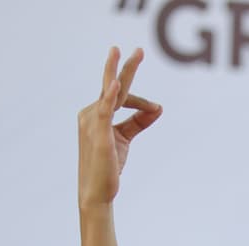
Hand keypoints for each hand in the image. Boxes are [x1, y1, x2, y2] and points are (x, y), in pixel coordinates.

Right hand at [77, 47, 162, 210]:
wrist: (97, 192)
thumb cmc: (108, 165)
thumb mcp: (125, 138)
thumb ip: (140, 121)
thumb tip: (158, 107)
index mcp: (95, 113)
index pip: (119, 97)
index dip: (141, 102)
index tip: (155, 109)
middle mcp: (90, 114)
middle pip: (111, 86)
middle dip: (125, 67)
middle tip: (139, 50)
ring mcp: (92, 123)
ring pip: (109, 94)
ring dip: (118, 73)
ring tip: (125, 54)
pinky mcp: (99, 135)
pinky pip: (104, 111)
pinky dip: (110, 96)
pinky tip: (117, 84)